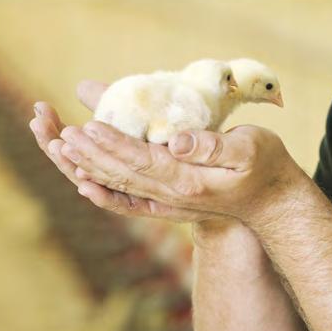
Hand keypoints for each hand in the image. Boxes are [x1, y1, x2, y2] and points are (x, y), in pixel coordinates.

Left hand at [59, 119, 307, 228]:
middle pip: (121, 174)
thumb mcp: (250, 148)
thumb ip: (213, 146)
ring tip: (59, 149)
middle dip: (88, 153)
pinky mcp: (168, 205)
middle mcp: (172, 197)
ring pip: (119, 185)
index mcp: (189, 181)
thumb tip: (175, 141)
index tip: (87, 126)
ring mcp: (168, 204)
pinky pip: (127, 201)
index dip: (112, 143)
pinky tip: (84, 185)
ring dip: (88, 167)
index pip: (141, 161)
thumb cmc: (266, 166)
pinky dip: (103, 192)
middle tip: (58, 133)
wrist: (273, 204)